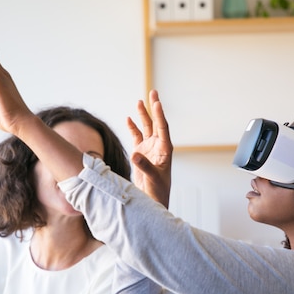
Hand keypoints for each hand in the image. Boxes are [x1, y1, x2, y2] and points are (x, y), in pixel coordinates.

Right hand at [127, 90, 172, 207]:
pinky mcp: (140, 154)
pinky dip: (133, 128)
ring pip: (146, 128)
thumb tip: (135, 154)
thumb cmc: (157, 191)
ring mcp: (149, 149)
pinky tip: (129, 119)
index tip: (157, 103)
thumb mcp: (152, 178)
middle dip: (154, 108)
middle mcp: (158, 147)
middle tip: (153, 92)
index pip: (162, 128)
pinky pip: (137, 137)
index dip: (160, 115)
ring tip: (140, 101)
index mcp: (165, 150)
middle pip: (157, 123)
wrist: (153, 200)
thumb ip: (144, 166)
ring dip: (143, 116)